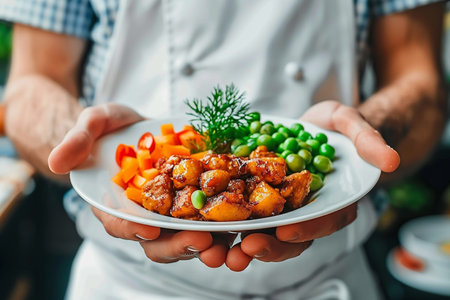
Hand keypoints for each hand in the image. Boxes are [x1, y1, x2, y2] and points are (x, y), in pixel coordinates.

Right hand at [48, 103, 232, 267]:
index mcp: (115, 204)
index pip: (119, 222)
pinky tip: (243, 221)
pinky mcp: (194, 201)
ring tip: (227, 243)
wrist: (136, 127)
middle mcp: (144, 215)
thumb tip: (56, 162)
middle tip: (201, 242)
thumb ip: (77, 139)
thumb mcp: (93, 124)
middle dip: (178, 245)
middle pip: (158, 240)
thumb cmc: (110, 128)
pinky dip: (225, 224)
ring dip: (208, 244)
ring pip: (187, 237)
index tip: (147, 227)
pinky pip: (210, 218)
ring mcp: (171, 212)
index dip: (130, 227)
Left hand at [226, 101, 400, 270]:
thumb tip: (391, 159)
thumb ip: (368, 140)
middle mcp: (306, 211)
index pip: (325, 220)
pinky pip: (240, 217)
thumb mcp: (350, 124)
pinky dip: (223, 225)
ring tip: (217, 253)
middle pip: (290, 237)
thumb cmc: (335, 128)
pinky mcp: (256, 200)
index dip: (308, 228)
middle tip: (245, 251)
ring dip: (238, 245)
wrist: (312, 126)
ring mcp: (280, 209)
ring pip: (262, 234)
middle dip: (267, 247)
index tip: (286, 231)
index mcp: (333, 201)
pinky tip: (203, 228)